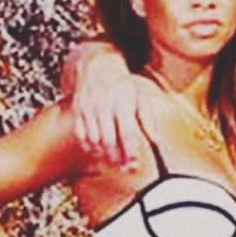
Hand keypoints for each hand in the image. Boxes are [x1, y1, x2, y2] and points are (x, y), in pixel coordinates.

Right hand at [70, 47, 151, 169]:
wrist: (97, 67)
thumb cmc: (122, 85)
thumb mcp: (141, 99)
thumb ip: (148, 120)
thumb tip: (157, 141)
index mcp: (122, 105)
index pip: (127, 134)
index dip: (131, 153)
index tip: (134, 166)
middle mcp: (104, 108)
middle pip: (108, 140)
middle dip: (117, 158)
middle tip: (125, 169)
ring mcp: (89, 110)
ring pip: (94, 140)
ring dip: (103, 154)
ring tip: (113, 161)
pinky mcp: (78, 112)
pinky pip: (81, 134)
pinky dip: (89, 146)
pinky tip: (98, 150)